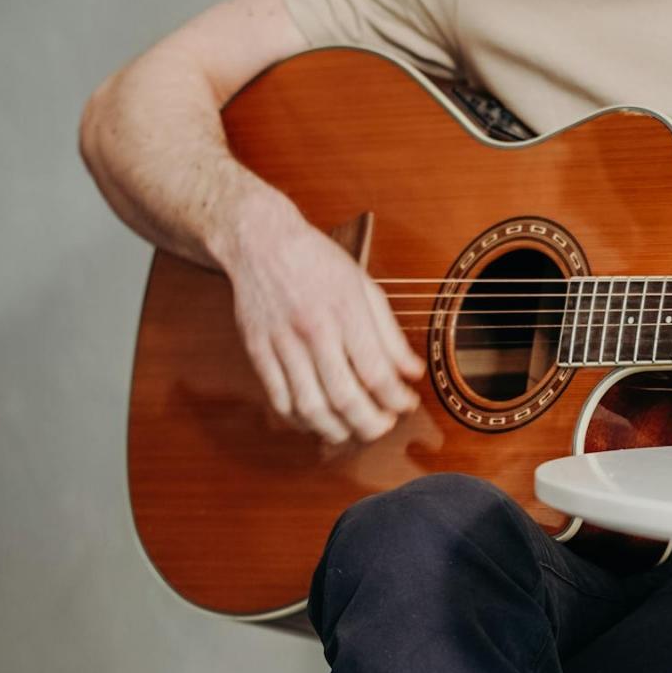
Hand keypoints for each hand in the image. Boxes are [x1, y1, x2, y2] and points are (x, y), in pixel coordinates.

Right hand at [223, 191, 426, 444]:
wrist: (261, 241)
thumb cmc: (318, 262)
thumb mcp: (364, 287)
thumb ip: (390, 334)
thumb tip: (413, 373)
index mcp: (346, 311)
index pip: (377, 373)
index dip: (397, 400)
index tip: (406, 404)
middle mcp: (314, 330)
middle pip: (345, 398)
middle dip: (371, 425)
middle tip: (383, 427)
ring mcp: (282, 343)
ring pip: (310, 407)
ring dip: (337, 430)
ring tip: (353, 431)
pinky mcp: (258, 351)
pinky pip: (280, 400)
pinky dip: (301, 421)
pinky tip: (318, 421)